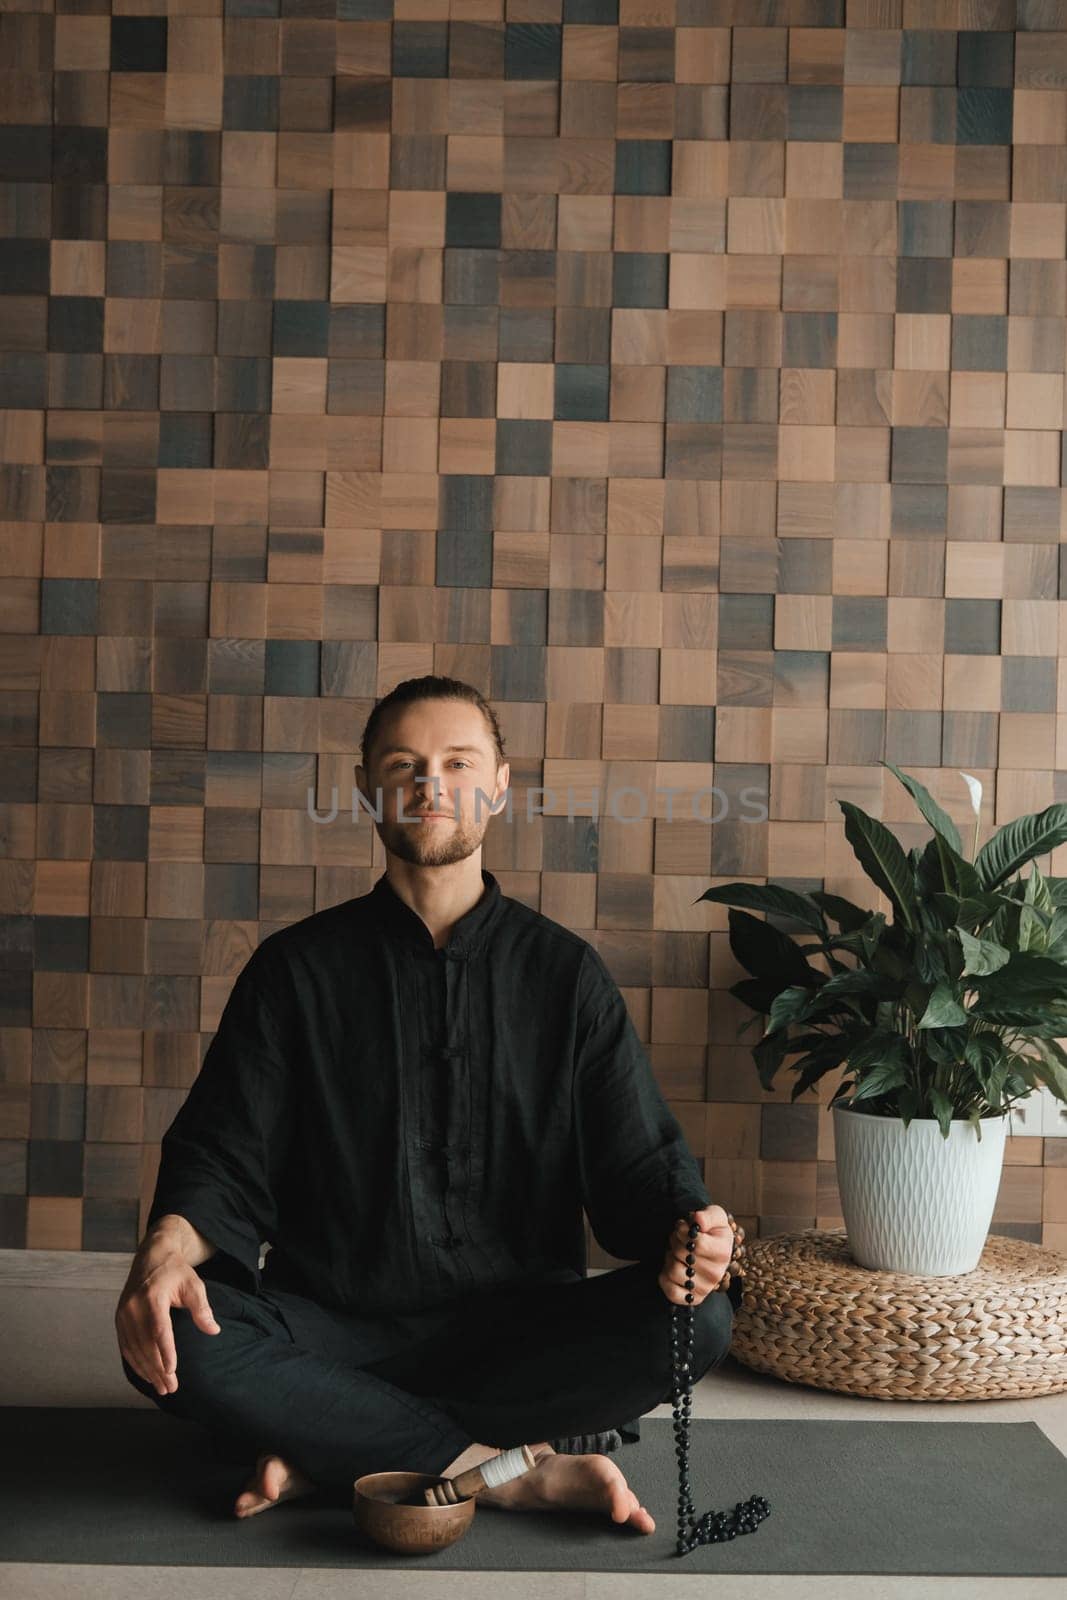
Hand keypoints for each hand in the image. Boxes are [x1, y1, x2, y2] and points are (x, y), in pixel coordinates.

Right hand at [115, 1241, 220, 1396]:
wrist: (151, 1257)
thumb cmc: (175, 1272)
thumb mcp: (193, 1285)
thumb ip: (202, 1308)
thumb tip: (214, 1330)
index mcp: (152, 1297)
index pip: (158, 1330)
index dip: (165, 1352)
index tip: (172, 1371)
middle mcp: (133, 1307)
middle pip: (145, 1345)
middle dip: (158, 1369)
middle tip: (171, 1388)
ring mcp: (123, 1314)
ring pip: (134, 1349)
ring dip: (147, 1371)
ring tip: (161, 1388)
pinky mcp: (119, 1319)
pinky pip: (126, 1346)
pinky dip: (136, 1363)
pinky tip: (147, 1375)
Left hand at [657, 1204, 733, 1307]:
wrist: (712, 1247)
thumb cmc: (711, 1230)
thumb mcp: (715, 1215)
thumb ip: (708, 1215)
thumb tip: (698, 1221)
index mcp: (722, 1252)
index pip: (696, 1242)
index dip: (683, 1231)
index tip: (683, 1227)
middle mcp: (716, 1273)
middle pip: (681, 1254)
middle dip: (675, 1242)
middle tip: (680, 1240)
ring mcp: (705, 1288)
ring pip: (673, 1271)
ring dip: (669, 1258)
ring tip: (677, 1253)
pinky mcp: (694, 1298)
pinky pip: (671, 1292)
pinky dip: (665, 1278)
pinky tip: (671, 1267)